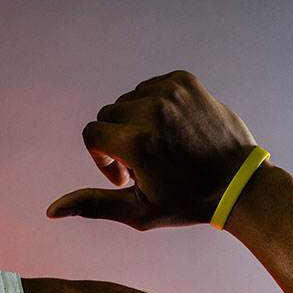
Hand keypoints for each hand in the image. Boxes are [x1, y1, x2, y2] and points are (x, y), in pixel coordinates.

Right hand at [46, 70, 258, 229]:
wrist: (241, 183)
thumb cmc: (186, 202)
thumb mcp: (137, 212)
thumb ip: (92, 205)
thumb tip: (51, 210)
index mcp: (137, 142)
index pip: (91, 135)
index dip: (101, 158)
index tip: (126, 174)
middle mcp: (152, 110)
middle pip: (107, 115)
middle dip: (117, 139)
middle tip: (145, 162)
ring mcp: (170, 91)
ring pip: (127, 100)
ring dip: (135, 121)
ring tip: (161, 146)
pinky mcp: (185, 80)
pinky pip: (149, 87)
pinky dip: (153, 105)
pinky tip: (173, 129)